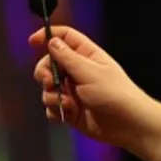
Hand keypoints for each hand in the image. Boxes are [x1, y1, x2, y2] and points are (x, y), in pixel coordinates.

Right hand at [29, 25, 153, 148]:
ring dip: (52, 95)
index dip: (48, 36)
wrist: (127, 125)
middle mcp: (78, 71)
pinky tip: (68, 113)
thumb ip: (67, 57)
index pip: (64, 38)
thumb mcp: (90, 72)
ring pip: (47, 87)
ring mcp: (73, 91)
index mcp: (87, 56)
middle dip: (44, 72)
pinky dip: (55, 110)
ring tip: (68, 103)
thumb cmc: (115, 94)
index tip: (33, 41)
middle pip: (48, 63)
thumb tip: (52, 41)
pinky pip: (51, 106)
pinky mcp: (70, 109)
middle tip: (51, 81)